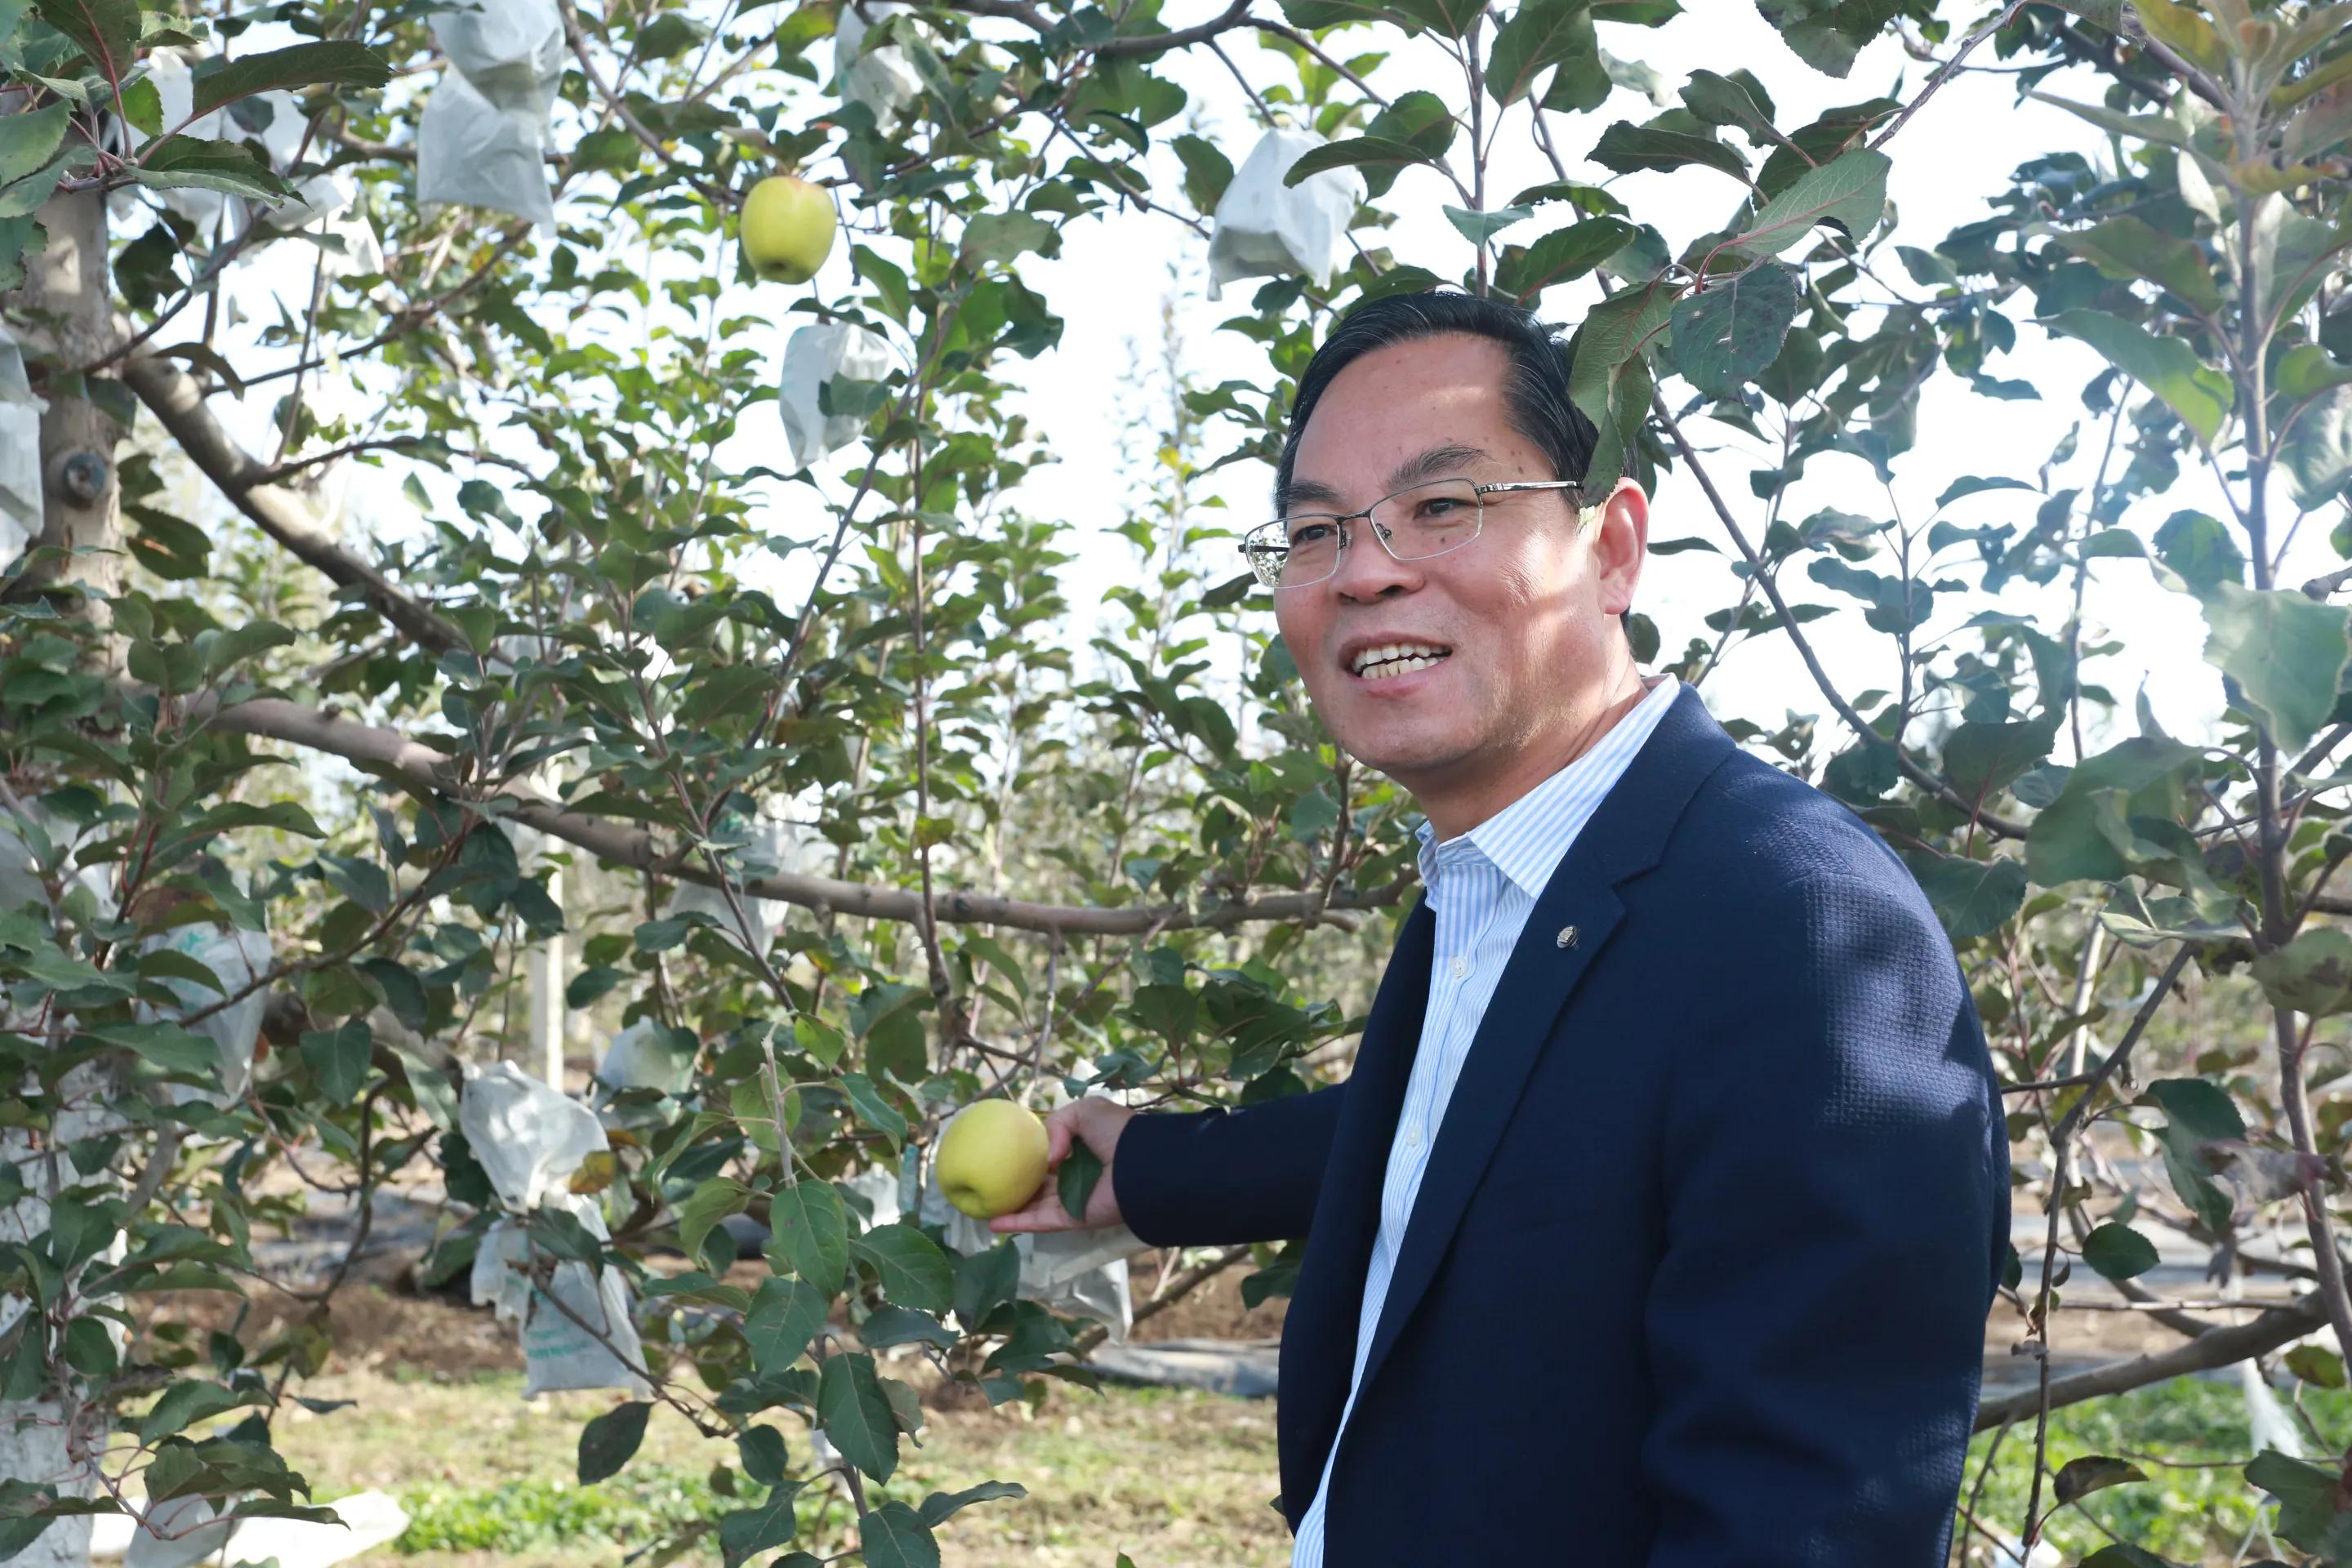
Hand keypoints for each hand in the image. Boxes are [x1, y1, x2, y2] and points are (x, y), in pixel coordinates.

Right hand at [988, 1096, 1135, 1233]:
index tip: (1005, 1157)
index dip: (1029, 1158)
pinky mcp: (1072, 1219)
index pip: (1050, 1158)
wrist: (1139, 1163)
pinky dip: (1016, 1224)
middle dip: (1016, 1186)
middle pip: (1039, 1185)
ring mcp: (1072, 1201)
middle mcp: (1075, 1177)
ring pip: (1034, 1206)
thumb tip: (1047, 1159)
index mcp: (1080, 1151)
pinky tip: (992, 1223)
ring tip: (981, 1207)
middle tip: (988, 1185)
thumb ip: (1059, 1124)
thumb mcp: (1085, 1111)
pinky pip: (1040, 1222)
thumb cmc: (1115, 1132)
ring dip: (1010, 1208)